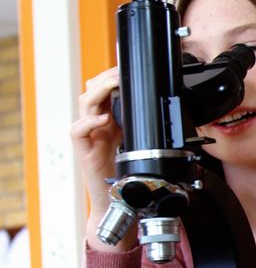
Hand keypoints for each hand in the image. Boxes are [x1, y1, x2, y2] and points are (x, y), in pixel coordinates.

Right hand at [73, 68, 131, 250]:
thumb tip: (165, 108)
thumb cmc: (127, 171)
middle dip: (107, 78)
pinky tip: (103, 119)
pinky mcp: (84, 150)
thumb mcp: (140, 141)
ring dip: (99, 92)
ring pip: (84, 104)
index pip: (106, 89)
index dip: (115, 76)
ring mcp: (89, 135)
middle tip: (122, 73)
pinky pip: (78, 130)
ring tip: (113, 85)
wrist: (116, 199)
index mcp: (110, 119)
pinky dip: (89, 122)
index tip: (131, 68)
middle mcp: (96, 124)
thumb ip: (145, 125)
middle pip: (93, 90)